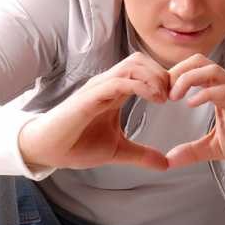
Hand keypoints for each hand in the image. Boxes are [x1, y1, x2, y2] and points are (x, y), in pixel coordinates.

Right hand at [18, 52, 170, 170]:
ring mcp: (98, 87)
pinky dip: (141, 86)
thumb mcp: (117, 151)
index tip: (176, 98)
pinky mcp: (90, 96)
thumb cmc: (76, 145)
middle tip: (174, 96)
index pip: (143, 70)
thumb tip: (165, 164)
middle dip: (162, 74)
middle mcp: (106, 84)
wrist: (48, 150)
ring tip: (165, 97)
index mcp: (113, 91)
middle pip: (140, 60)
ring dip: (154, 77)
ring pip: (132, 65)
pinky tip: (154, 99)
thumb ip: (141, 155)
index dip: (163, 79)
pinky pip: (119, 81)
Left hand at [165, 54, 224, 168]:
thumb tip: (169, 160)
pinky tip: (193, 103)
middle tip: (162, 91)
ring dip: (189, 79)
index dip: (173, 76)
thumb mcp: (215, 147)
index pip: (193, 69)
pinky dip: (208, 94)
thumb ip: (192, 151)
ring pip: (212, 72)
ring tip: (173, 95)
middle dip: (177, 71)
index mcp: (220, 90)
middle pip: (200, 62)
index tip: (157, 92)